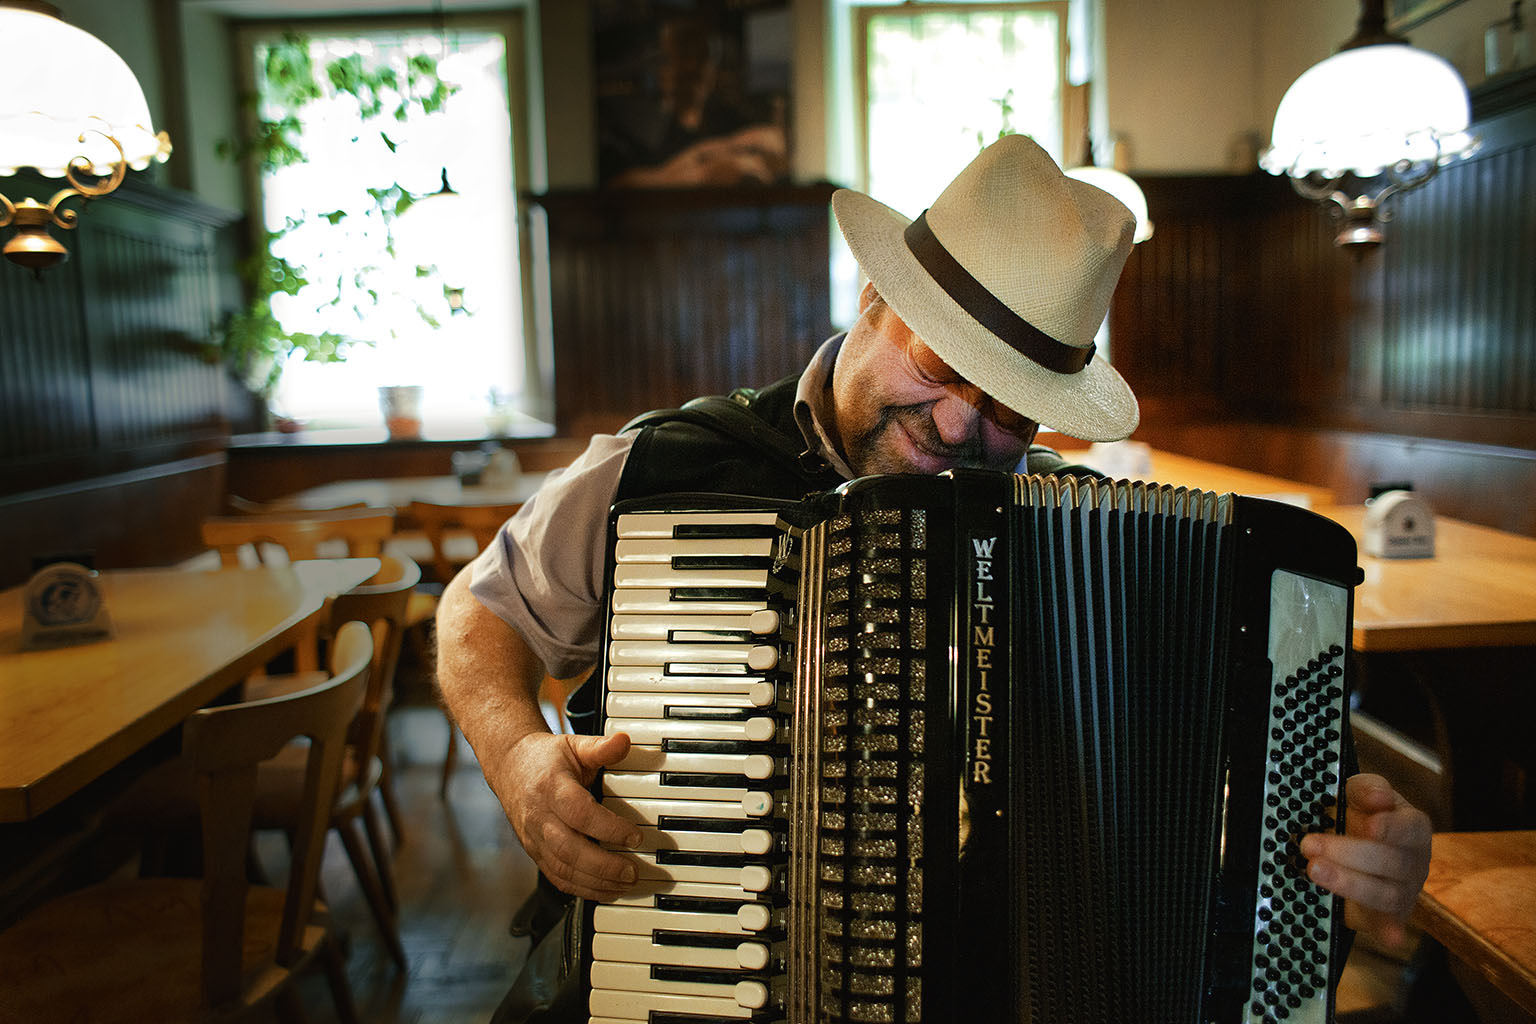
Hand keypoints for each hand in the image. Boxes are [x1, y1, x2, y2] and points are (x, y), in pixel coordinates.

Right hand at [494, 730, 641, 900]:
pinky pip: (556, 877)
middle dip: (603, 866)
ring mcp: (534, 838)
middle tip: (633, 871)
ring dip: (596, 882)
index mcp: (551, 788)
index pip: (580, 814)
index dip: (608, 828)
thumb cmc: (546, 758)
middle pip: (569, 850)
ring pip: (562, 869)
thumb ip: (600, 747)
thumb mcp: (574, 745)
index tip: (635, 836)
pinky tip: (605, 890)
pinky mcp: (534, 852)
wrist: (509, 768)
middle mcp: (539, 817)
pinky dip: (582, 888)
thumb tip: (624, 740)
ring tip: (624, 884)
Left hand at [1300, 773, 1431, 948]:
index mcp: (1412, 828)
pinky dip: (1390, 932)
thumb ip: (1368, 790)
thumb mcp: (1358, 793)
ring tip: (1313, 869)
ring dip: (1348, 883)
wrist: (1345, 839)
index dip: (1391, 828)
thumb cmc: (1356, 814)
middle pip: (1391, 863)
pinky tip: (1389, 938)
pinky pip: (1389, 925)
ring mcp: (1403, 891)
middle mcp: (1414, 862)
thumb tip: (1379, 798)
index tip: (1368, 825)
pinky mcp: (1386, 915)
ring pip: (1385, 893)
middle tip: (1310, 844)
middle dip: (1348, 853)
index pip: (1410, 828)